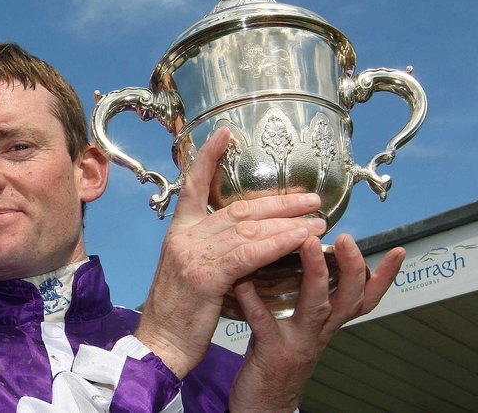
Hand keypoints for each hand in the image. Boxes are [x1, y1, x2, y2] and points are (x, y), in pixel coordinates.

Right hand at [134, 127, 326, 378]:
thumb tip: (246, 240)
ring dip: (288, 222)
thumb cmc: (178, 314)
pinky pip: (250, 253)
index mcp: (179, 233)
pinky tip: (301, 238)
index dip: (208, 158)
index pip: (193, 187)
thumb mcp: (191, 273)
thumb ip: (213, 251)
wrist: (159, 345)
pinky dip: (278, 242)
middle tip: (311, 198)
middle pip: (238, 209)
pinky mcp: (206, 275)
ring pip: (248, 229)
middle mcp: (185, 237)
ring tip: (318, 220)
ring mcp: (193, 254)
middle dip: (278, 201)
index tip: (225, 133)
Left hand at [227, 234, 404, 411]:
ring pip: (316, 307)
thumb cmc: (276, 361)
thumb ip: (306, 301)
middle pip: (348, 298)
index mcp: (326, 324)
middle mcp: (319, 332)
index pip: (364, 298)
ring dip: (314, 274)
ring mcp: (297, 342)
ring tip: (307, 245)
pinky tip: (244, 280)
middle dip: (353, 267)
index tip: (399, 250)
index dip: (384, 277)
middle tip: (347, 238)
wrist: (262, 407)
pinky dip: (254, 300)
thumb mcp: (300, 330)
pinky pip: (264, 323)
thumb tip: (309, 262)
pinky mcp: (271, 352)